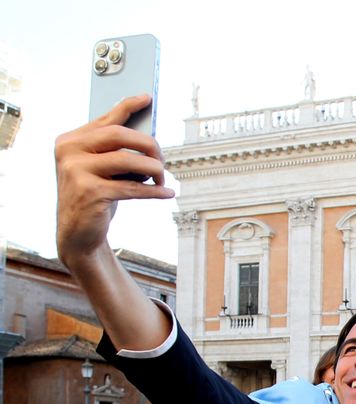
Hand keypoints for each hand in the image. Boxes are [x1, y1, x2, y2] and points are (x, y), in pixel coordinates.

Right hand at [55, 95, 173, 266]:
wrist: (76, 232)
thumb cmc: (93, 196)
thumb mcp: (100, 170)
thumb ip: (114, 151)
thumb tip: (148, 137)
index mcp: (69, 141)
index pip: (104, 119)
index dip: (127, 106)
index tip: (147, 98)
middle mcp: (69, 152)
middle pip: (119, 135)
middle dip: (149, 144)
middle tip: (163, 159)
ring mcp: (77, 172)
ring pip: (129, 160)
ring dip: (154, 169)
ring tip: (162, 178)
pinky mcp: (90, 193)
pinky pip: (132, 187)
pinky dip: (154, 191)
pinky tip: (167, 192)